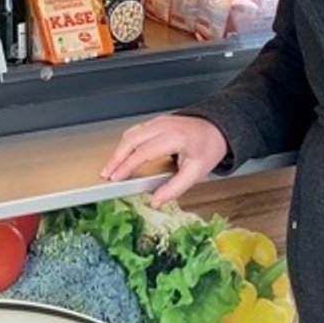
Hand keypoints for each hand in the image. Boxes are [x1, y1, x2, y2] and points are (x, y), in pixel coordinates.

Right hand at [101, 115, 227, 205]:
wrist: (216, 129)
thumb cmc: (207, 149)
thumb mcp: (196, 173)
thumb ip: (175, 188)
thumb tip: (155, 200)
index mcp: (175, 137)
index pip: (144, 151)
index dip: (127, 165)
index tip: (116, 177)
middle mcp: (164, 126)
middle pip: (131, 139)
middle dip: (116, 158)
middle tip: (106, 174)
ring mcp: (158, 121)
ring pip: (131, 134)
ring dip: (118, 151)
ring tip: (110, 169)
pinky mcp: (155, 122)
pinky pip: (135, 131)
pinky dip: (125, 144)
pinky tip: (121, 157)